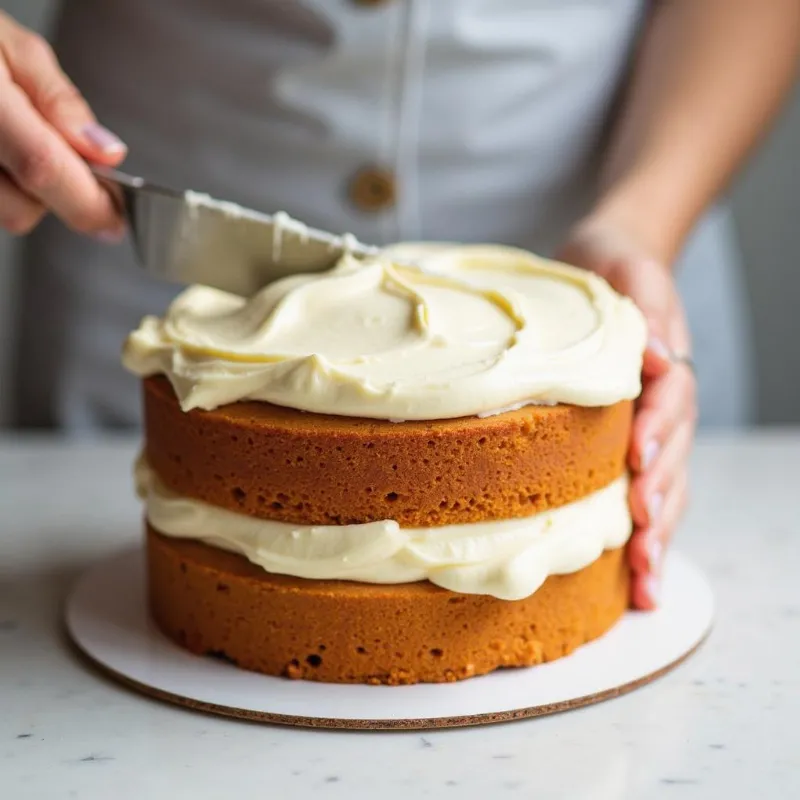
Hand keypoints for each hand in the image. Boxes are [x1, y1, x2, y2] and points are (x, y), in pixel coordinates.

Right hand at [0, 12, 126, 237]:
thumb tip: (105, 153)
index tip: (117, 217)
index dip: (88, 203)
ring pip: (3, 212)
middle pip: (22, 210)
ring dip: (22, 192)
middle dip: (54, 194)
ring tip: (11, 139)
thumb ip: (62, 103)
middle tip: (52, 150)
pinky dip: (2, 185)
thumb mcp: (16, 49)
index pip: (42, 169)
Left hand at [557, 214, 696, 610]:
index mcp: (665, 366)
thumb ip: (646, 309)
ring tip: (645, 581)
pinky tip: (633, 577)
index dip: (655, 431)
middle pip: (672, 458)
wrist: (607, 268)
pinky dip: (643, 532)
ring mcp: (653, 430)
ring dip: (657, 533)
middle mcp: (665, 406)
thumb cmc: (611, 272)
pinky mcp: (630, 445)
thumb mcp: (628, 274)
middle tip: (643, 541)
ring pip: (665, 485)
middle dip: (659, 501)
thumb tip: (657, 357)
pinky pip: (643, 490)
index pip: (667, 403)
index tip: (637, 460)